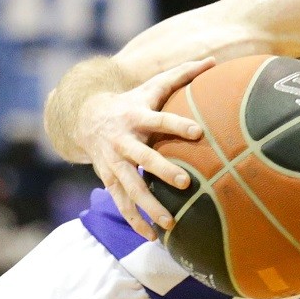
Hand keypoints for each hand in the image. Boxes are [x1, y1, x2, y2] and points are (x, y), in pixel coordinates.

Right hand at [76, 58, 214, 239]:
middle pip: (143, 157)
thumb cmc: (131, 101)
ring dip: (149, 206)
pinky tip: (152, 237)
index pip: (160, 119)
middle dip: (162, 170)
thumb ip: (182, 75)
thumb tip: (214, 60)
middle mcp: (123, 140)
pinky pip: (120, 203)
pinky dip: (134, 221)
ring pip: (130, 186)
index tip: (199, 132)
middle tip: (185, 183)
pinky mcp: (108, 178)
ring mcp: (113, 162)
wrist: (85, 117)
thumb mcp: (152, 85)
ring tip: (170, 223)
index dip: (178, 125)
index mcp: (137, 116)